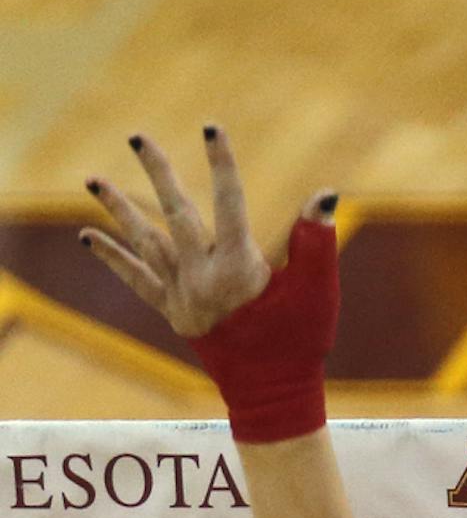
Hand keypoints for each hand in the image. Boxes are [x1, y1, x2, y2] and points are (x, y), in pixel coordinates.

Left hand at [82, 127, 333, 339]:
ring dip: (118, 209)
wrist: (271, 390)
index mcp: (238, 267)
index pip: (229, 202)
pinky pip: (135, 278)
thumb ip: (317, 239)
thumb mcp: (318, 288)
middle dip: (157, 172)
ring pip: (143, 242)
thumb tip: (326, 193)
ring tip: (92, 180)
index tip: (211, 127)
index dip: (221, 162)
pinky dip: (112, 256)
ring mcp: (180, 295)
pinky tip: (89, 235)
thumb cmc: (300, 339)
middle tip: (138, 136)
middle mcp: (201, 277)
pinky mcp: (170, 310)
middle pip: (175, 213)